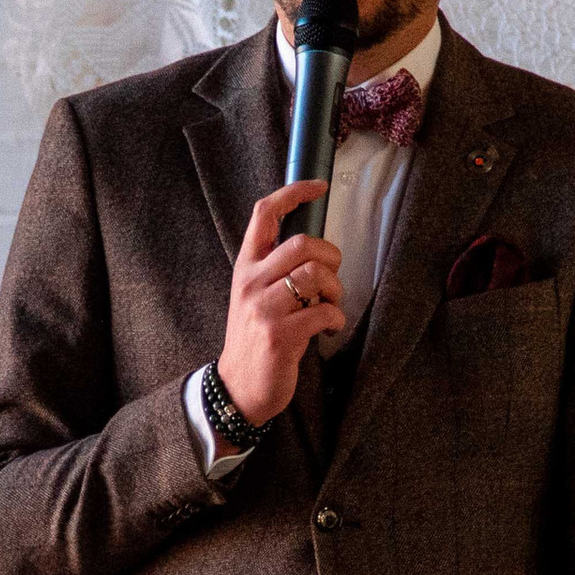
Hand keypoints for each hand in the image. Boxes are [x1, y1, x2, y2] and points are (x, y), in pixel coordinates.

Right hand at [217, 179, 346, 427]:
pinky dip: (336, 318)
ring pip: (316, 274)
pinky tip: (328, 328)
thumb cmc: (255, 339)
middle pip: (302, 243)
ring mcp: (264, 308)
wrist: (238, 388)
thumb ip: (275, 269)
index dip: (294, 193)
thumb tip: (313, 248)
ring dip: (335, 289)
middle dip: (330, 257)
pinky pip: (324, 311)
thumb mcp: (253, 296)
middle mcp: (251, 282)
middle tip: (331, 280)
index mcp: (246, 267)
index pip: (264, 214)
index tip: (320, 186)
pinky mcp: (280, 335)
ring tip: (329, 305)